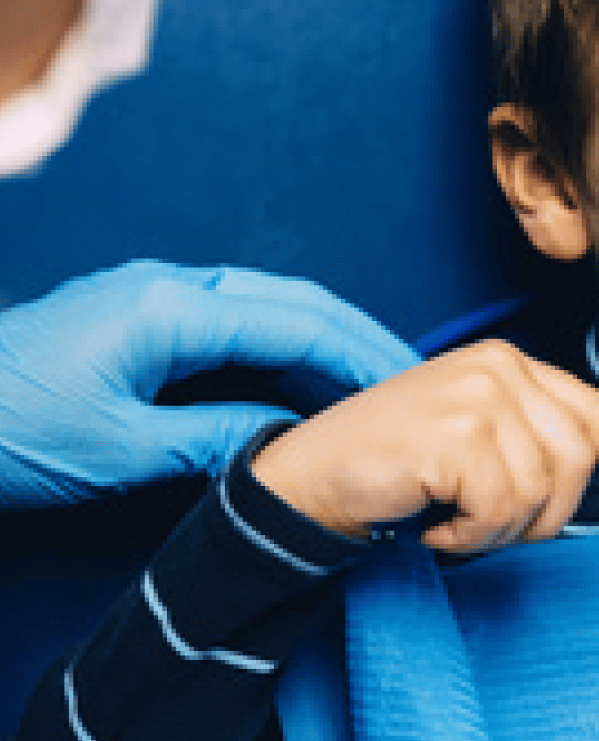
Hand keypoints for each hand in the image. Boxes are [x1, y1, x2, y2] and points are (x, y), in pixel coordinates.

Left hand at [0, 260, 418, 506]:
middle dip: (359, 337)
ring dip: (325, 342)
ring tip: (376, 385)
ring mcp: (156, 298)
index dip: (361, 357)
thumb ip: (212, 439)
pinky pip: (236, 325)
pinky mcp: (142, 319)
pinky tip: (306, 386)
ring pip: (269, 307)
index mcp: (170, 308)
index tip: (411, 390)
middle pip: (293, 301)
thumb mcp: (116, 451)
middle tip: (416, 381)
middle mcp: (171, 288)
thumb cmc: (3, 433)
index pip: (296, 324)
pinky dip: (283, 351)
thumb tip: (288, 444)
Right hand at [250, 340, 598, 552]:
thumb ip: (530, 435)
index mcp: (508, 362)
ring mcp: (478, 397)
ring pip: (540, 493)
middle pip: (575, 461)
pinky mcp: (457, 435)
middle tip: (485, 525)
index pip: (592, 408)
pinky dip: (468, 536)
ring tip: (450, 518)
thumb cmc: (392, 466)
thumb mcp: (472, 434)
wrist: (307, 478)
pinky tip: (432, 522)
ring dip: (496, 530)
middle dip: (542, 514)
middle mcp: (499, 368)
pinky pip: (501, 511)